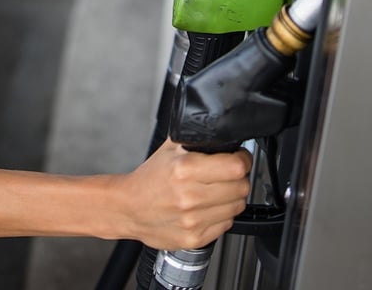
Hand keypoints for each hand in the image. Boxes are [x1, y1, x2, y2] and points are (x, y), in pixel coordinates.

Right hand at [121, 139, 251, 249]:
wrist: (129, 208)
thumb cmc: (148, 179)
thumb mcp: (169, 149)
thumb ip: (196, 139)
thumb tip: (222, 134)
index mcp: (185, 169)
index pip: (236, 167)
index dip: (242, 160)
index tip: (239, 159)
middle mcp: (190, 196)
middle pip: (241, 187)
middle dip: (238, 178)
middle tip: (226, 175)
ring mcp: (194, 219)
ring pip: (237, 206)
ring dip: (232, 197)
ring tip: (215, 192)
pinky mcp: (196, 237)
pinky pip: (227, 224)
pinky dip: (221, 215)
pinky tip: (207, 208)